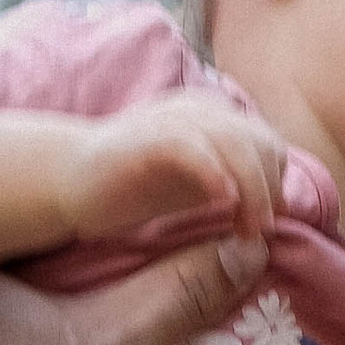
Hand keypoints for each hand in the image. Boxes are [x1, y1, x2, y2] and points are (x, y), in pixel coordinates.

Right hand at [58, 97, 290, 245]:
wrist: (69, 180)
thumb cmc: (135, 187)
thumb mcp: (196, 188)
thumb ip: (233, 190)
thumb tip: (275, 215)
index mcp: (217, 119)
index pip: (270, 146)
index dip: (275, 187)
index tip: (261, 226)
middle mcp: (201, 111)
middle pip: (262, 142)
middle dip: (268, 191)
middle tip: (254, 234)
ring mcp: (173, 120)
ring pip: (235, 142)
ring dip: (250, 189)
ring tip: (245, 229)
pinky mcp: (147, 137)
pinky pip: (192, 146)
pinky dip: (213, 173)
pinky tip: (221, 202)